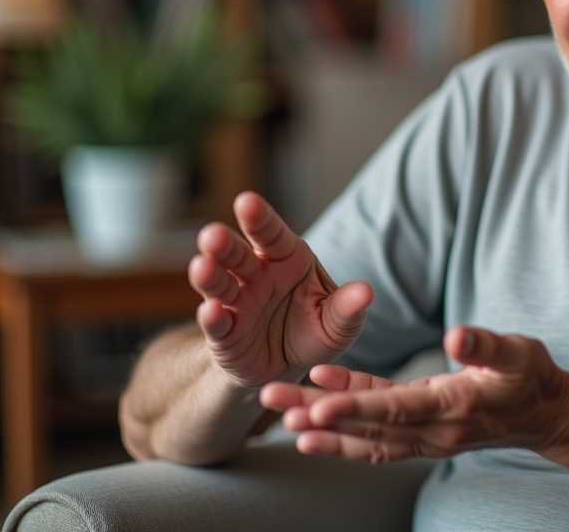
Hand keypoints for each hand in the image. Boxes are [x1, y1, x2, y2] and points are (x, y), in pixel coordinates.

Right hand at [189, 191, 373, 387]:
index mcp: (286, 258)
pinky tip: (210, 311)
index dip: (258, 217)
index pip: (270, 233)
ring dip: (209, 275)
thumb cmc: (314, 331)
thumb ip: (347, 308)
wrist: (289, 367)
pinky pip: (217, 324)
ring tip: (201, 266)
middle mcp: (256, 274)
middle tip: (211, 234)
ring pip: (219, 283)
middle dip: (224, 244)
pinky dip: (212, 318)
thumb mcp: (337, 323)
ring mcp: (237, 303)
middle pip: (237, 254)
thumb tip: (367, 292)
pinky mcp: (224, 335)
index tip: (245, 201)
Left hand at [260, 326, 568, 462]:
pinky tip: (320, 396)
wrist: (547, 414)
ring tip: (280, 415)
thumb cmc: (532, 376)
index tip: (314, 406)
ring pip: (366, 436)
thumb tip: (456, 335)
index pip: (395, 410)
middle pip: (366, 427)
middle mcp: (435, 429)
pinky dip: (348, 418)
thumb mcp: (518, 352)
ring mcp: (427, 436)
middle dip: (317, 416)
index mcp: (454, 405)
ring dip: (323, 428)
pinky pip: (378, 430)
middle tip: (272, 401)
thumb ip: (486, 344)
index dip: (353, 406)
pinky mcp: (422, 430)